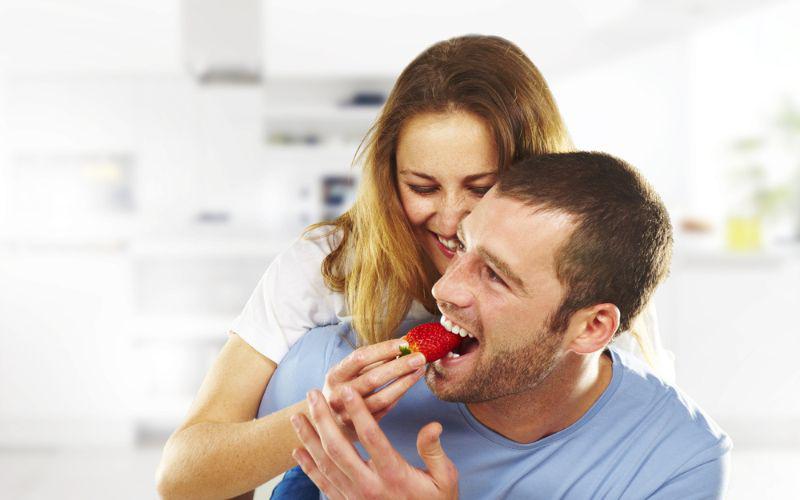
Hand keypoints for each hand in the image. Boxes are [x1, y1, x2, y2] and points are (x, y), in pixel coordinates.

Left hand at [291, 387, 458, 499]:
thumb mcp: (445, 479)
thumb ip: (434, 452)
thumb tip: (433, 425)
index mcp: (394, 475)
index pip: (372, 437)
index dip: (358, 412)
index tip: (347, 390)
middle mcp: (369, 486)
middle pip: (338, 448)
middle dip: (322, 419)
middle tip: (312, 394)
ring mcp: (354, 497)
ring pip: (325, 464)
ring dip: (309, 438)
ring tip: (296, 417)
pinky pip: (322, 484)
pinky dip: (307, 467)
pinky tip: (297, 450)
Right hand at [322, 338, 425, 439]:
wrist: (329, 422)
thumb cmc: (346, 388)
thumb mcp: (350, 372)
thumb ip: (374, 358)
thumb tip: (405, 341)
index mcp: (334, 375)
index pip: (360, 358)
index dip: (383, 349)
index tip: (404, 343)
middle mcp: (338, 395)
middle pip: (372, 379)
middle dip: (399, 366)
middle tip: (420, 357)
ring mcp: (349, 414)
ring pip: (381, 398)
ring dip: (404, 383)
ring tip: (419, 370)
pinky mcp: (361, 428)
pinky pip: (385, 410)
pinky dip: (399, 395)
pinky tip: (409, 384)